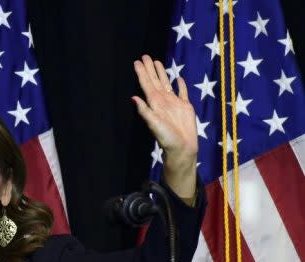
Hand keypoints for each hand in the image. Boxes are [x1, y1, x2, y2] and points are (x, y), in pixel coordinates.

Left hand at [132, 55, 197, 199]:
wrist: (182, 148)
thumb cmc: (167, 138)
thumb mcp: (154, 124)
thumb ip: (144, 111)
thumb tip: (133, 97)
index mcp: (154, 103)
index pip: (146, 84)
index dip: (142, 73)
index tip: (137, 61)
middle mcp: (163, 101)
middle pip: (155, 81)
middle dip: (150, 69)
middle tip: (145, 56)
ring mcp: (174, 103)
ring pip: (166, 83)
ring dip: (161, 73)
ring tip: (157, 62)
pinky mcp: (185, 107)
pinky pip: (182, 92)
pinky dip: (180, 85)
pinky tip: (178, 78)